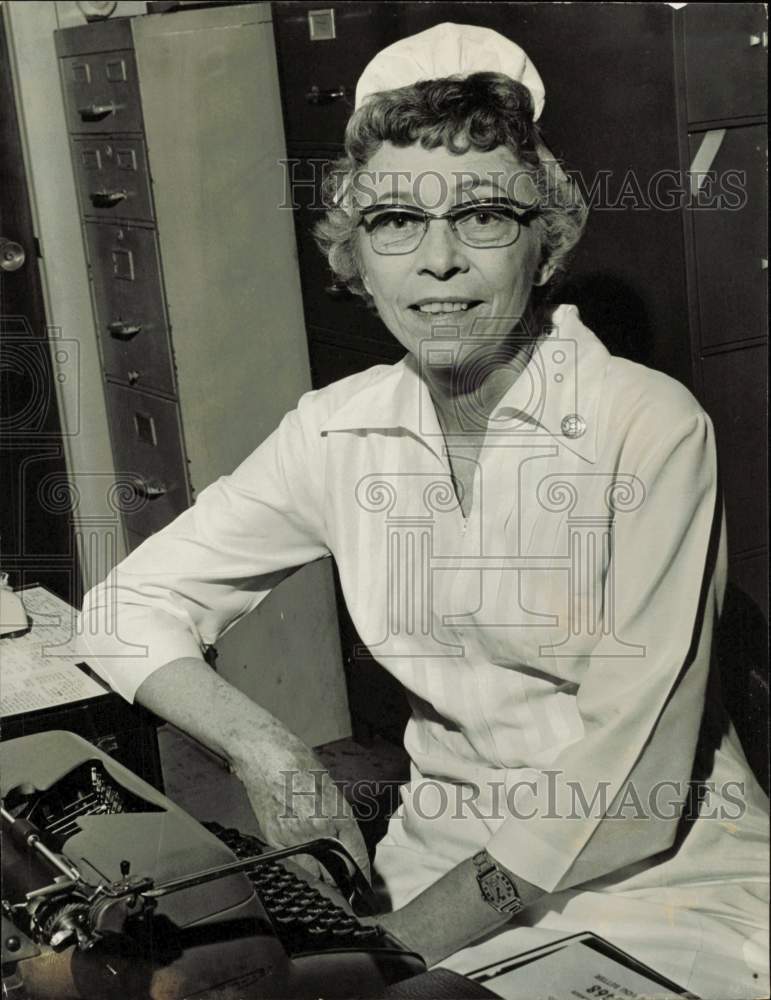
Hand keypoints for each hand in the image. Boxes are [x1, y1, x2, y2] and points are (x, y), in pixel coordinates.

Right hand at [230, 727, 369, 884]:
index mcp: (336, 814)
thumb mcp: (330, 788)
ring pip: (310, 872)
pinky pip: (291, 861)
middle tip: (340, 870)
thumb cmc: (298, 763)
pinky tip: (299, 844)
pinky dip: (297, 858)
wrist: (265, 754)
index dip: (361, 871)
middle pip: (332, 873)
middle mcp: (315, 830)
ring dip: (317, 870)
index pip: (355, 855)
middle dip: (338, 874)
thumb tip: (344, 842)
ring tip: (319, 857)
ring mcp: (291, 838)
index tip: (363, 880)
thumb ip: (338, 818)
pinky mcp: (273, 839)